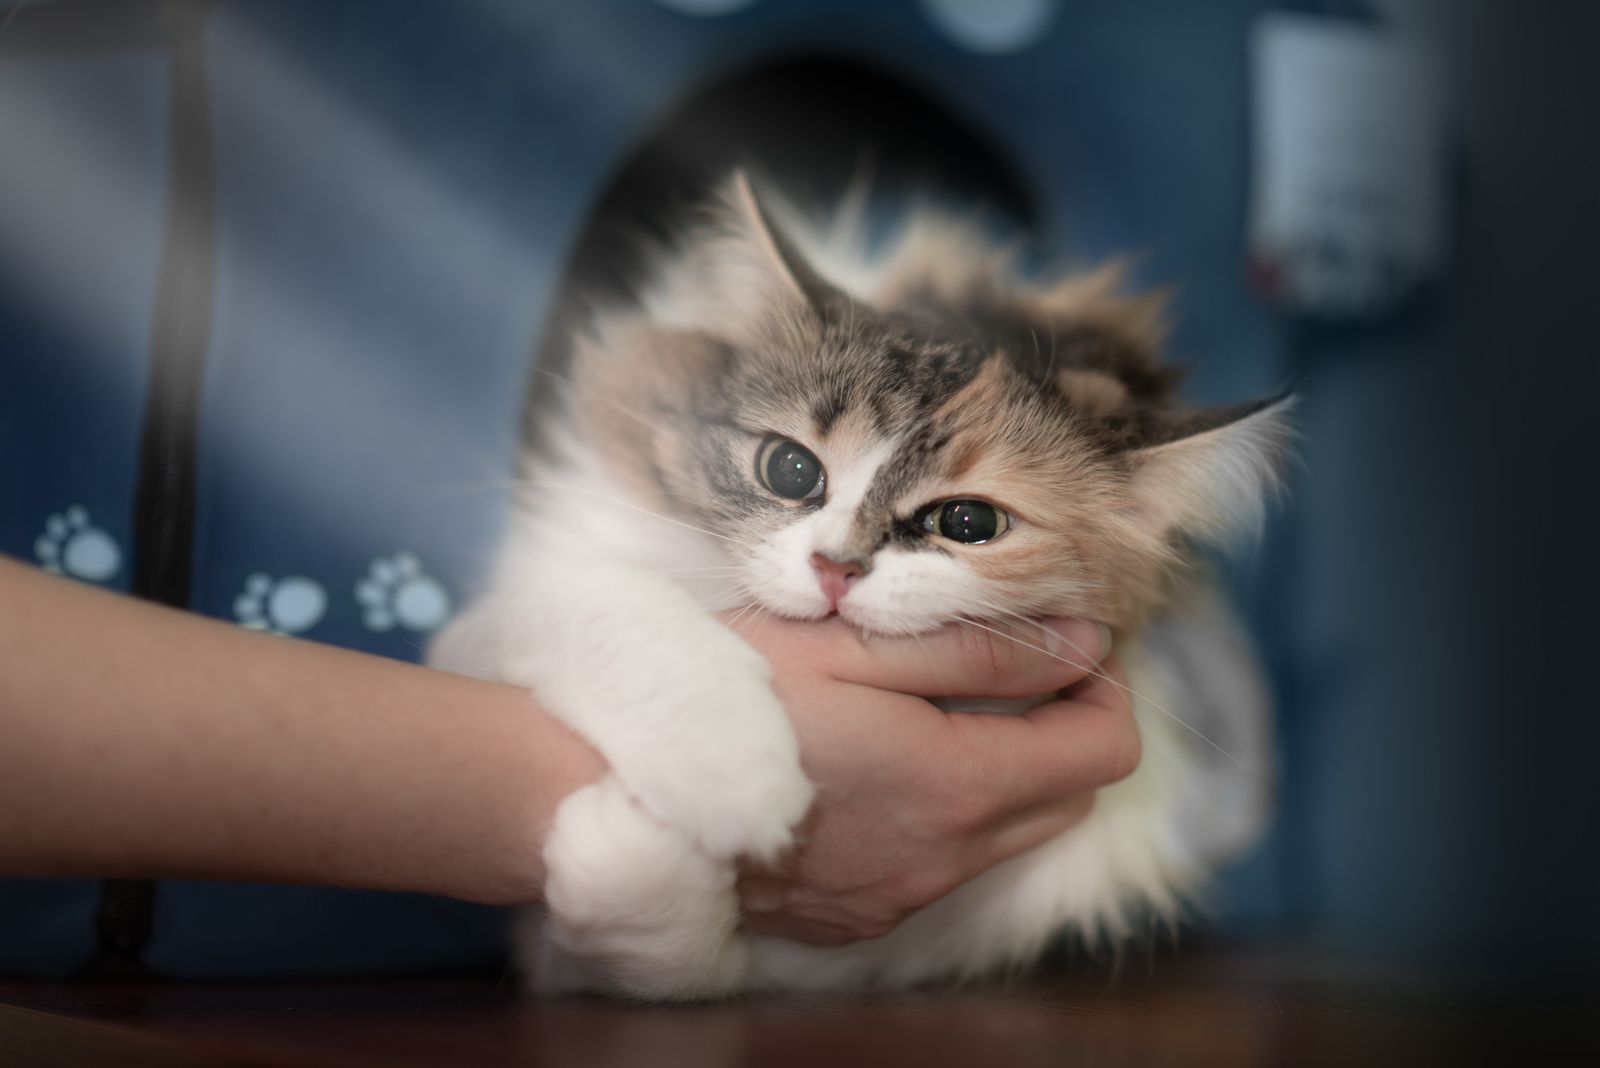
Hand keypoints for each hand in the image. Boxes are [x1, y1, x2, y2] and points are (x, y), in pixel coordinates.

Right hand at [722, 614, 1138, 945]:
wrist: (626, 794)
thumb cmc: (732, 697)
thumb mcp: (857, 645)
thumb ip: (980, 646)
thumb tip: (1080, 636)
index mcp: (959, 785)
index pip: (1104, 749)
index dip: (1102, 687)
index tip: (1060, 642)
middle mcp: (946, 857)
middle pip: (1066, 797)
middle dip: (1060, 728)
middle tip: (1004, 665)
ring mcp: (902, 894)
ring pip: (1005, 834)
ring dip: (1001, 771)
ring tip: (930, 708)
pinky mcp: (861, 914)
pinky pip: (941, 863)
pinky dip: (943, 813)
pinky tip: (876, 764)